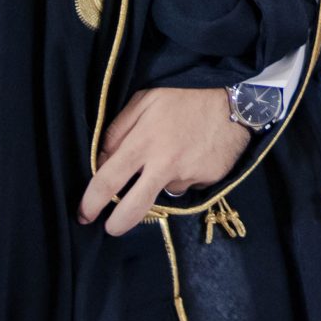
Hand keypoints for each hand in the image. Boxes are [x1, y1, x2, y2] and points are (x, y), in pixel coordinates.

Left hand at [78, 87, 252, 235]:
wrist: (237, 96)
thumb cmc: (184, 94)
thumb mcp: (144, 100)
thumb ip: (118, 130)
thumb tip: (102, 160)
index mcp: (143, 143)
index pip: (107, 182)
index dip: (90, 203)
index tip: (84, 214)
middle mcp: (165, 164)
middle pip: (133, 209)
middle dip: (117, 224)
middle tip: (111, 226)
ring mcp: (189, 174)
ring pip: (164, 191)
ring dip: (162, 181)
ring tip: (175, 153)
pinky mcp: (210, 180)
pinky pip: (189, 184)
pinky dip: (186, 175)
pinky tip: (194, 154)